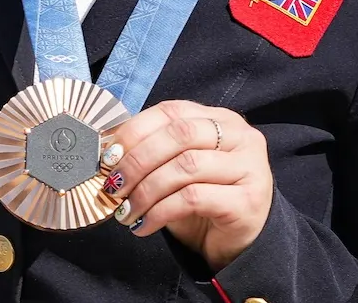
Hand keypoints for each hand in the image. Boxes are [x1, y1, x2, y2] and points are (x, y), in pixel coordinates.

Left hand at [100, 99, 271, 272]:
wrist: (237, 244)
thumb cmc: (203, 202)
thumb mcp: (178, 169)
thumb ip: (155, 152)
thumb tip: (109, 152)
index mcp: (220, 119)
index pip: (171, 111)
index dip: (135, 130)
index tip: (109, 155)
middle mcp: (240, 136)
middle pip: (179, 134)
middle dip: (138, 160)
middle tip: (114, 185)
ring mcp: (249, 167)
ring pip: (185, 166)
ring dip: (146, 190)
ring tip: (126, 211)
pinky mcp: (247, 200)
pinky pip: (193, 198)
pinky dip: (160, 211)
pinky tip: (145, 225)